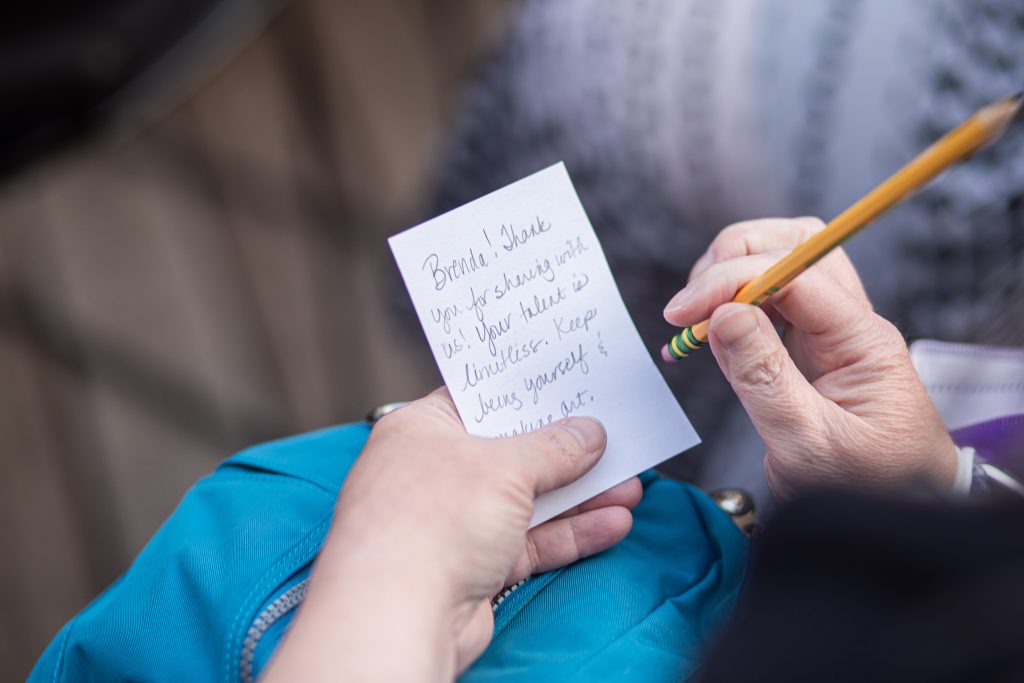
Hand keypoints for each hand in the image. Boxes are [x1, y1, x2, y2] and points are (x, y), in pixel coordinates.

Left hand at [264, 388, 639, 681]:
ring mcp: (454, 522)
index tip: (571, 385)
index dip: (527, 393)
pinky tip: (614, 524)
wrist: (396, 616)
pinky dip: (571, 534)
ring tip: (631, 486)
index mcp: (423, 429)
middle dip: (567, 451)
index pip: (480, 399)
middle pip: (512, 453)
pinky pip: (531, 542)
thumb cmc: (431, 521)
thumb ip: (554, 448)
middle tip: (615, 438)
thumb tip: (589, 432)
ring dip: (580, 496)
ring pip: (528, 502)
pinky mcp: (474, 567)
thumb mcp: (503, 467)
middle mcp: (435, 472)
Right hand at [664, 217, 956, 498]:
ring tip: (692, 322)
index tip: (683, 311)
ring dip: (728, 279)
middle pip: (794, 246)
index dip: (732, 279)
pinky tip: (702, 337)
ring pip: (778, 267)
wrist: (891, 522)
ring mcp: (825, 336)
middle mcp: (846, 326)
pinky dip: (726, 310)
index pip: (795, 274)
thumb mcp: (808, 443)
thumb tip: (722, 314)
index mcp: (862, 341)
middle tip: (691, 303)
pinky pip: (764, 308)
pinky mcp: (802, 353)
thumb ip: (764, 378)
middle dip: (734, 257)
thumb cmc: (866, 490)